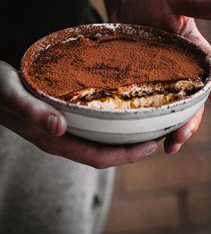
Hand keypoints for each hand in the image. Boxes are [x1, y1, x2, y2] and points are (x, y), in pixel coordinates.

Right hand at [0, 61, 158, 167]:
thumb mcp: (13, 95)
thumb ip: (33, 111)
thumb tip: (58, 127)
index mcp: (54, 139)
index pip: (97, 156)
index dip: (125, 155)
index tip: (150, 146)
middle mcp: (61, 139)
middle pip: (103, 153)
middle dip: (131, 150)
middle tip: (156, 136)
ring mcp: (61, 132)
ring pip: (98, 142)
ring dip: (121, 139)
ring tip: (143, 126)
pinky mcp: (61, 120)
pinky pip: (91, 129)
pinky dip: (109, 126)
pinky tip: (117, 112)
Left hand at [113, 0, 210, 153]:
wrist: (126, 5)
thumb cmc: (154, 0)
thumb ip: (199, 5)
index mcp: (195, 52)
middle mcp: (181, 71)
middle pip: (193, 100)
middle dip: (190, 120)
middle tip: (181, 138)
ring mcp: (160, 79)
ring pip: (172, 109)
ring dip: (171, 129)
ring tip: (167, 147)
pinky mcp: (141, 82)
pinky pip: (146, 104)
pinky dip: (147, 120)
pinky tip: (141, 134)